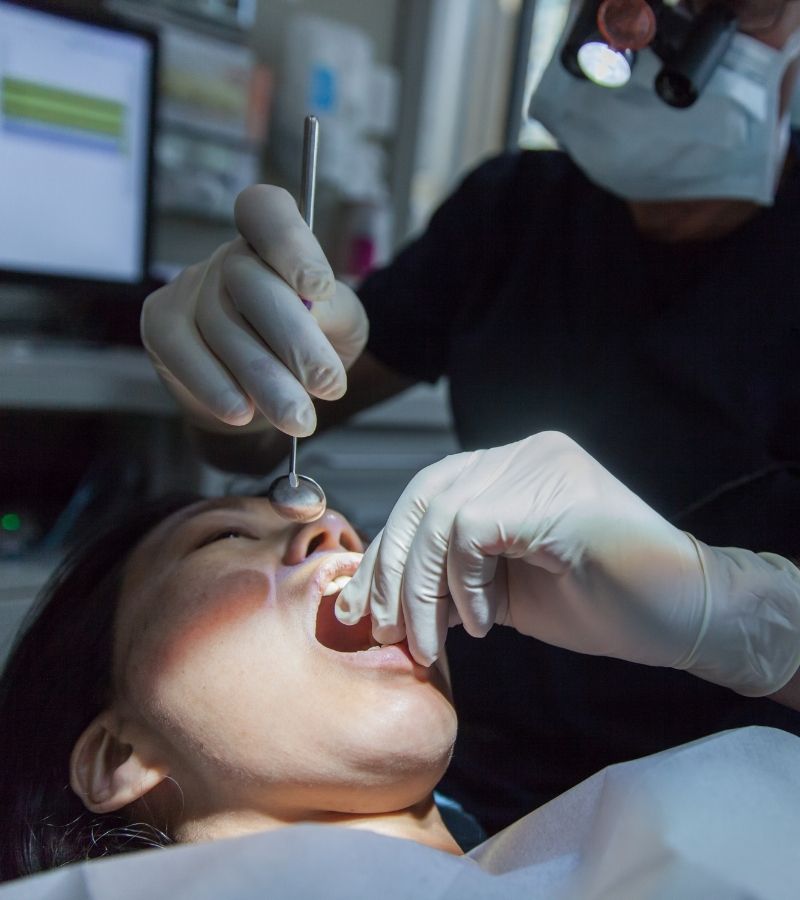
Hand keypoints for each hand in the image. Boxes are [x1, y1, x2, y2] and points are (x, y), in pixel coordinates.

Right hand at [141, 185, 368, 435]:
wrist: (271, 398)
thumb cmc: (309, 350)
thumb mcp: (340, 327)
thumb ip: (334, 313)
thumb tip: (312, 312)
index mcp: (274, 242)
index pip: (268, 214)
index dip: (290, 244)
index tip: (318, 290)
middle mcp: (230, 257)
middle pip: (249, 282)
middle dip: (292, 339)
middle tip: (326, 385)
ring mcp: (191, 288)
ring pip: (221, 327)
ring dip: (264, 379)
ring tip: (298, 418)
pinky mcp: (162, 324)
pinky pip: (183, 351)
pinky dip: (214, 385)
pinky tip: (241, 411)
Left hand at [337, 432, 799, 695]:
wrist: (684, 615)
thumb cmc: (602, 603)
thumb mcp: (502, 594)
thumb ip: (449, 582)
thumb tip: (379, 600)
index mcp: (511, 469)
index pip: (426, 495)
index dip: (388, 551)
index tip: (366, 607)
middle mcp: (523, 454)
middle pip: (423, 496)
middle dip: (392, 570)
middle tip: (386, 630)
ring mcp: (541, 466)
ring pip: (439, 513)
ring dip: (422, 589)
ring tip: (431, 640)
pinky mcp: (553, 493)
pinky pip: (471, 529)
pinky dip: (463, 582)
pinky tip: (487, 622)